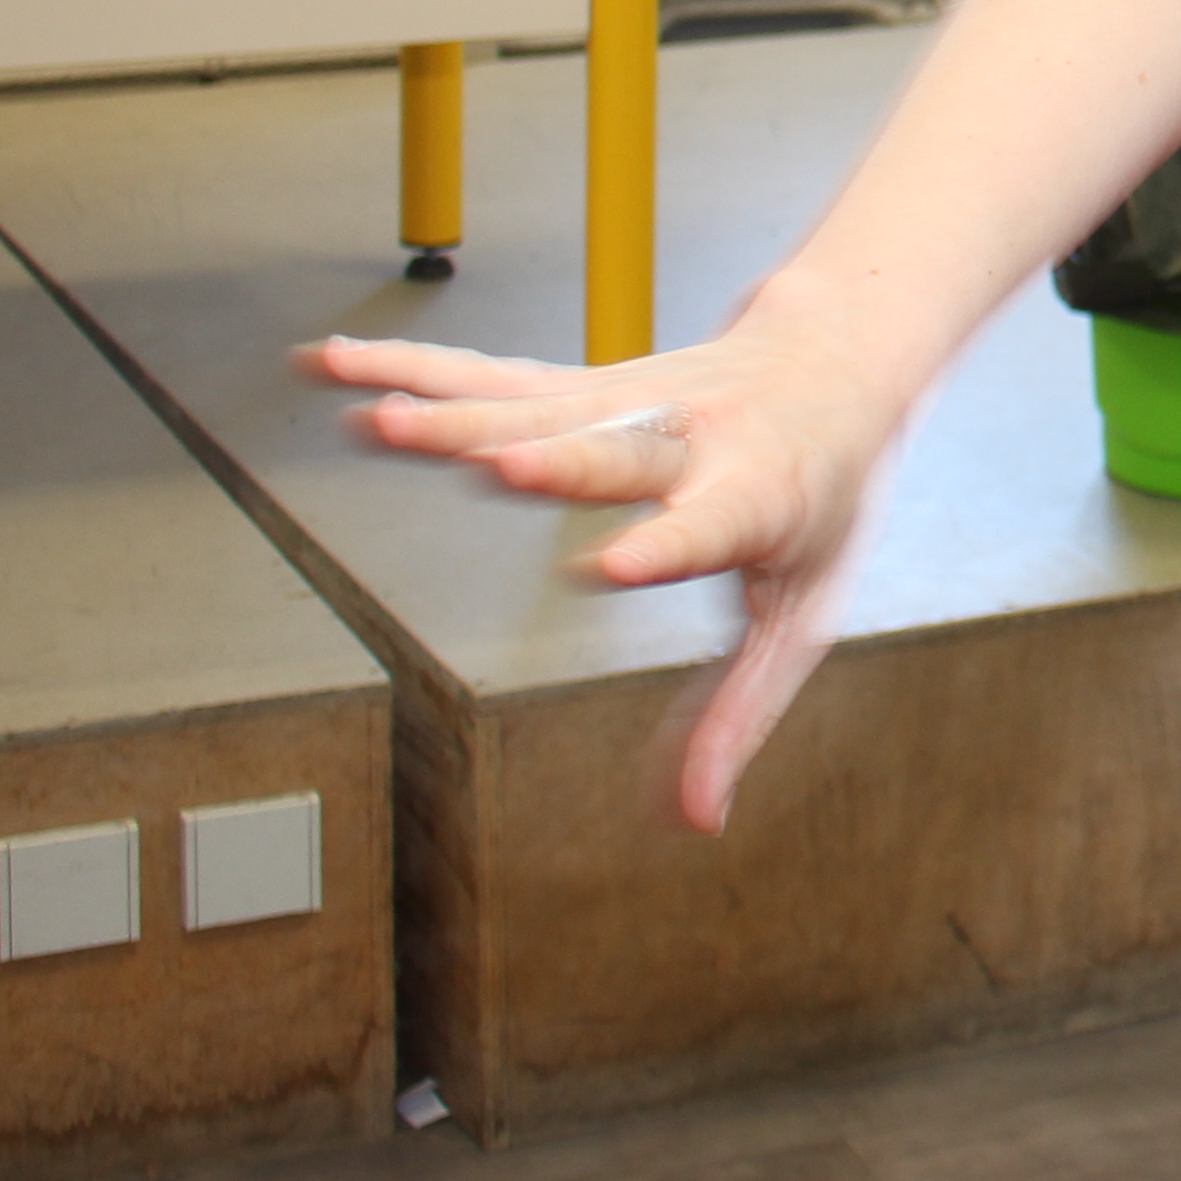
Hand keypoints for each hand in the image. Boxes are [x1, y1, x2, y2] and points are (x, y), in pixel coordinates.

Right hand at [299, 303, 906, 831]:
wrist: (840, 362)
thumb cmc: (826, 496)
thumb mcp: (804, 611)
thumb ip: (740, 712)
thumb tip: (697, 818)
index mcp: (757, 498)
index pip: (711, 528)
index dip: (665, 548)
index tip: (613, 567)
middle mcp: (692, 442)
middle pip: (616, 455)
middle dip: (559, 465)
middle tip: (496, 470)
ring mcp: (631, 403)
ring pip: (535, 409)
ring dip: (454, 414)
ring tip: (375, 422)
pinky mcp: (581, 386)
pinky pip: (488, 378)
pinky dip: (412, 369)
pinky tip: (340, 367)